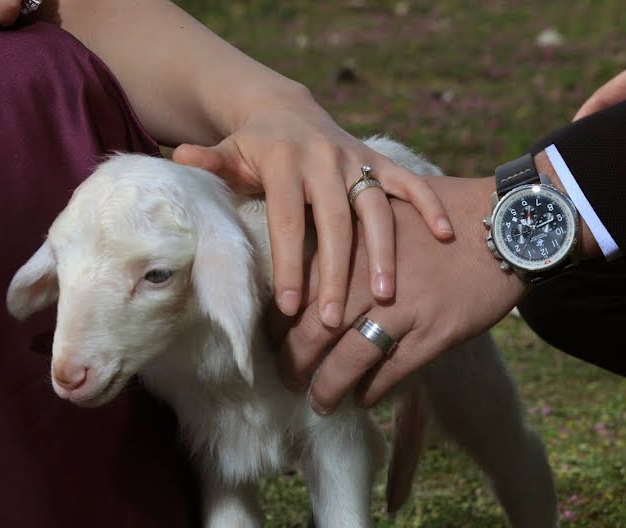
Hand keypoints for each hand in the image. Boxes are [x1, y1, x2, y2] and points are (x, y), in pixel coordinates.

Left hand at [173, 88, 453, 327]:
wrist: (288, 108)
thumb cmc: (253, 148)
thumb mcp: (229, 154)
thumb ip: (211, 163)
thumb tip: (180, 158)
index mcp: (285, 159)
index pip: (287, 219)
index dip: (287, 264)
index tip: (287, 309)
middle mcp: (326, 158)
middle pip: (333, 222)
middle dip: (334, 273)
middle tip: (332, 321)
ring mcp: (358, 159)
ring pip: (375, 208)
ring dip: (381, 252)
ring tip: (384, 297)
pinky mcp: (382, 161)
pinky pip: (410, 181)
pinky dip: (428, 204)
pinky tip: (445, 233)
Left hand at [272, 176, 526, 413]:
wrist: (507, 225)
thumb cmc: (447, 213)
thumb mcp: (390, 206)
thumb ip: (354, 233)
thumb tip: (320, 262)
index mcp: (354, 244)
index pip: (299, 289)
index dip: (279, 322)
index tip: (272, 339)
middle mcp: (370, 278)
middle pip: (315, 330)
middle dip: (294, 362)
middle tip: (287, 379)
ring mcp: (403, 309)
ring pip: (349, 360)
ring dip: (328, 388)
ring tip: (319, 403)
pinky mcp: (434, 333)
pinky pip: (392, 371)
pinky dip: (372, 390)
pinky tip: (363, 400)